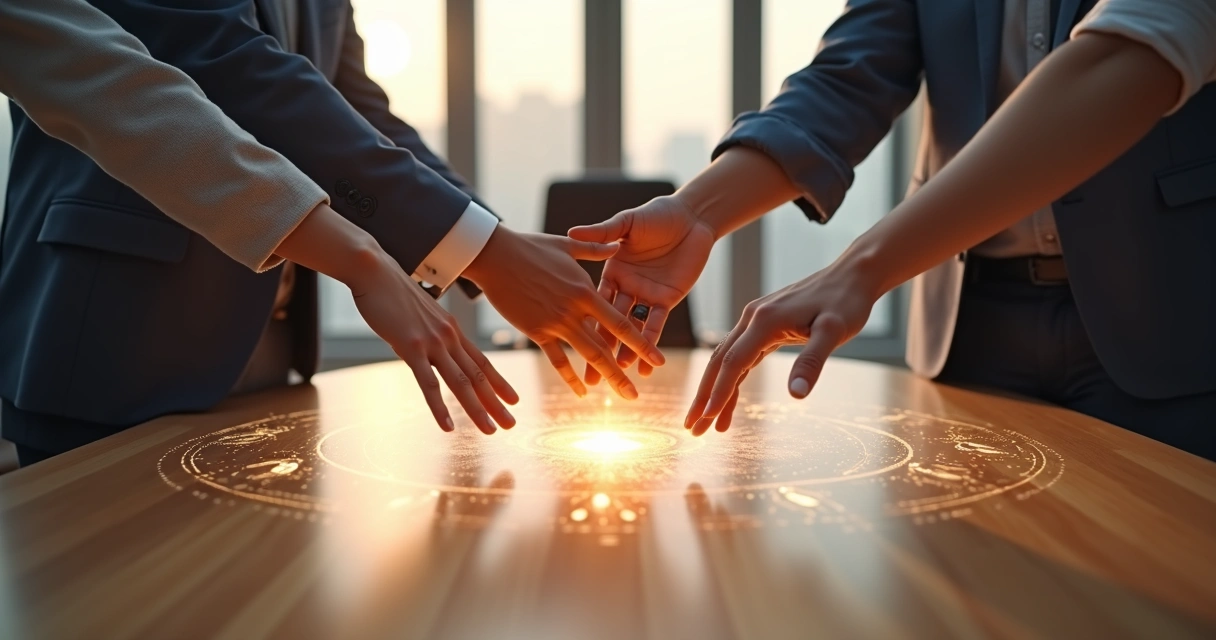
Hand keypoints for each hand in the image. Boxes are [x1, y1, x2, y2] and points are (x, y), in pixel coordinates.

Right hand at [270, 203, 516, 434]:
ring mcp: (432, 343)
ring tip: (491, 430)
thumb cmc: (393, 292)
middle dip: (496, 403)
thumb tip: (430, 347)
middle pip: (478, 375)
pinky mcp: (411, 347)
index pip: (482, 361)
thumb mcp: (421, 314)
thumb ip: (430, 332)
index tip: (514, 400)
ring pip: (461, 382)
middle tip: (511, 424)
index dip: (500, 382)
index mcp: (452, 330)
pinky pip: (429, 383)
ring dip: (476, 409)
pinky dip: (440, 407)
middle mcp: (449, 337)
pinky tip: (448, 426)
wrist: (376, 271)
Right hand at [464, 226, 665, 399]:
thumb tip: (619, 246)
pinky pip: (557, 359)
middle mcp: (575, 310)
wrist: (496, 256)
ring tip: (621, 395)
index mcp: (586, 290)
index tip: (658, 361)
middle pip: (607, 346)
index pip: (621, 323)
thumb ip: (597, 248)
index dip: (642, 343)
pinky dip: (569, 376)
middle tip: (638, 394)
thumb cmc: (532, 247)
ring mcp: (556, 322)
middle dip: (624, 371)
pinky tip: (582, 392)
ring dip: (606, 377)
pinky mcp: (537, 331)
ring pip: (587, 355)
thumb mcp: (568, 245)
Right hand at [567, 194, 714, 381]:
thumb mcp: (627, 222)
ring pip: (631, 330)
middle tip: (591, 381)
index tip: (571, 345)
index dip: (585, 324)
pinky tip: (646, 367)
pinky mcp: (667, 299)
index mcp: (610, 272)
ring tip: (617, 378)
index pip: (594, 302)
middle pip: (608, 324)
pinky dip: (651, 345)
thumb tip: (572, 231)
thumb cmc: (655, 214)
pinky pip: (657, 325)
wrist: (690, 215)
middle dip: (600, 351)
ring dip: (625, 353)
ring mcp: (645, 296)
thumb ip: (602, 232)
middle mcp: (625, 288)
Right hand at [683, 259, 882, 435]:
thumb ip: (812, 362)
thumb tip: (796, 395)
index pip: (734, 363)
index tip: (706, 419)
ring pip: (727, 359)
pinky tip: (729, 399)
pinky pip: (741, 355)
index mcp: (764, 321)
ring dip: (714, 390)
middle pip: (720, 362)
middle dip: (704, 396)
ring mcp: (756, 320)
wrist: (853, 275)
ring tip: (705, 421)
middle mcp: (752, 318)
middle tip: (692, 428)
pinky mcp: (764, 324)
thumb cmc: (847, 303)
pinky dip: (733, 379)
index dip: (718, 393)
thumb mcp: (834, 332)